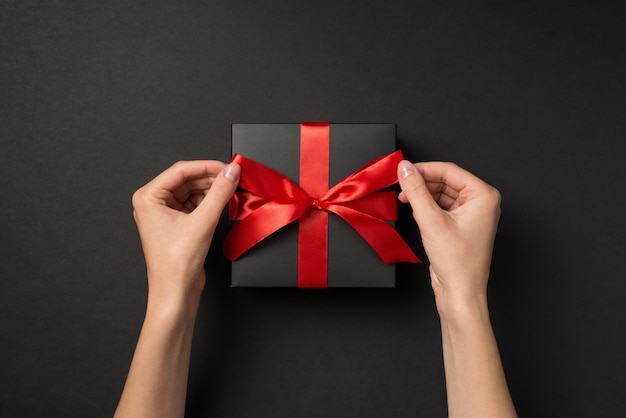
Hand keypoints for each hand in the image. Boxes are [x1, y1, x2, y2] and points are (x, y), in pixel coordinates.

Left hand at [131, 160, 239, 308]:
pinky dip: (210, 201)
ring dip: (212, 190)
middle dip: (211, 178)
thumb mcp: (202, 222)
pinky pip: (195, 204)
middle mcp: (153, 203)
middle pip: (187, 179)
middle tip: (234, 178)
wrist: (175, 292)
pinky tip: (224, 202)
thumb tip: (231, 172)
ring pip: (193, 191)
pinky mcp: (177, 223)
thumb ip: (219, 193)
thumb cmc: (175, 264)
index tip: (228, 167)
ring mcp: (164, 213)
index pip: (181, 171)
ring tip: (231, 190)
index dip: (207, 167)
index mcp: (148, 197)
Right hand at [397, 160, 500, 315]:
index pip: (449, 171)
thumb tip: (405, 169)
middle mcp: (481, 202)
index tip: (403, 170)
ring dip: (423, 195)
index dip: (423, 169)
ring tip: (405, 199)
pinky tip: (416, 212)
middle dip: (422, 183)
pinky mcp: (461, 225)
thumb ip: (416, 190)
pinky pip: (442, 207)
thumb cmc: (457, 262)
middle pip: (446, 181)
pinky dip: (427, 207)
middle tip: (401, 186)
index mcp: (483, 195)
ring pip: (442, 193)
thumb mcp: (430, 220)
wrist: (460, 293)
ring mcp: (472, 214)